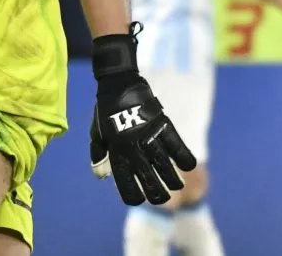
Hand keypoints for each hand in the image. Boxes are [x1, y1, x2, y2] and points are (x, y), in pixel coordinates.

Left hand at [89, 25, 196, 205]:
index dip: (133, 196)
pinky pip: (179, 149)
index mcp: (115, 151)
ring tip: (175, 184)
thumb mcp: (96, 132)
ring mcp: (149, 137)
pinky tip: (186, 165)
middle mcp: (133, 148)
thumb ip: (99, 155)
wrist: (118, 82)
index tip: (140, 198)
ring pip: (167, 170)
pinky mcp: (163, 125)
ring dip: (173, 181)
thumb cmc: (105, 109)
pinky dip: (185, 160)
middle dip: (158, 195)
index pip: (126, 184)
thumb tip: (101, 177)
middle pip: (150, 182)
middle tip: (162, 196)